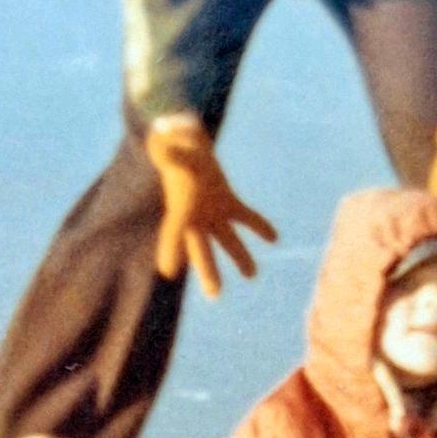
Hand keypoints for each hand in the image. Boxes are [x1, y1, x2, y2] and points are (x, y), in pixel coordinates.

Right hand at [145, 120, 277, 300]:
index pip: (173, 233)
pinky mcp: (226, 201)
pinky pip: (244, 216)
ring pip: (226, 238)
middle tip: (215, 293)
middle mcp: (195, 217)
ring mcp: (211, 211)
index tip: (168, 270)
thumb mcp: (174, 149)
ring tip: (252, 275)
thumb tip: (162, 144)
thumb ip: (171, 152)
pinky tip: (274, 237)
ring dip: (240, 255)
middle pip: (201, 248)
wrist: (183, 144)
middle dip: (208, 270)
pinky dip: (258, 225)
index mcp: (180, 208)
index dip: (170, 250)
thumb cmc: (175, 146)